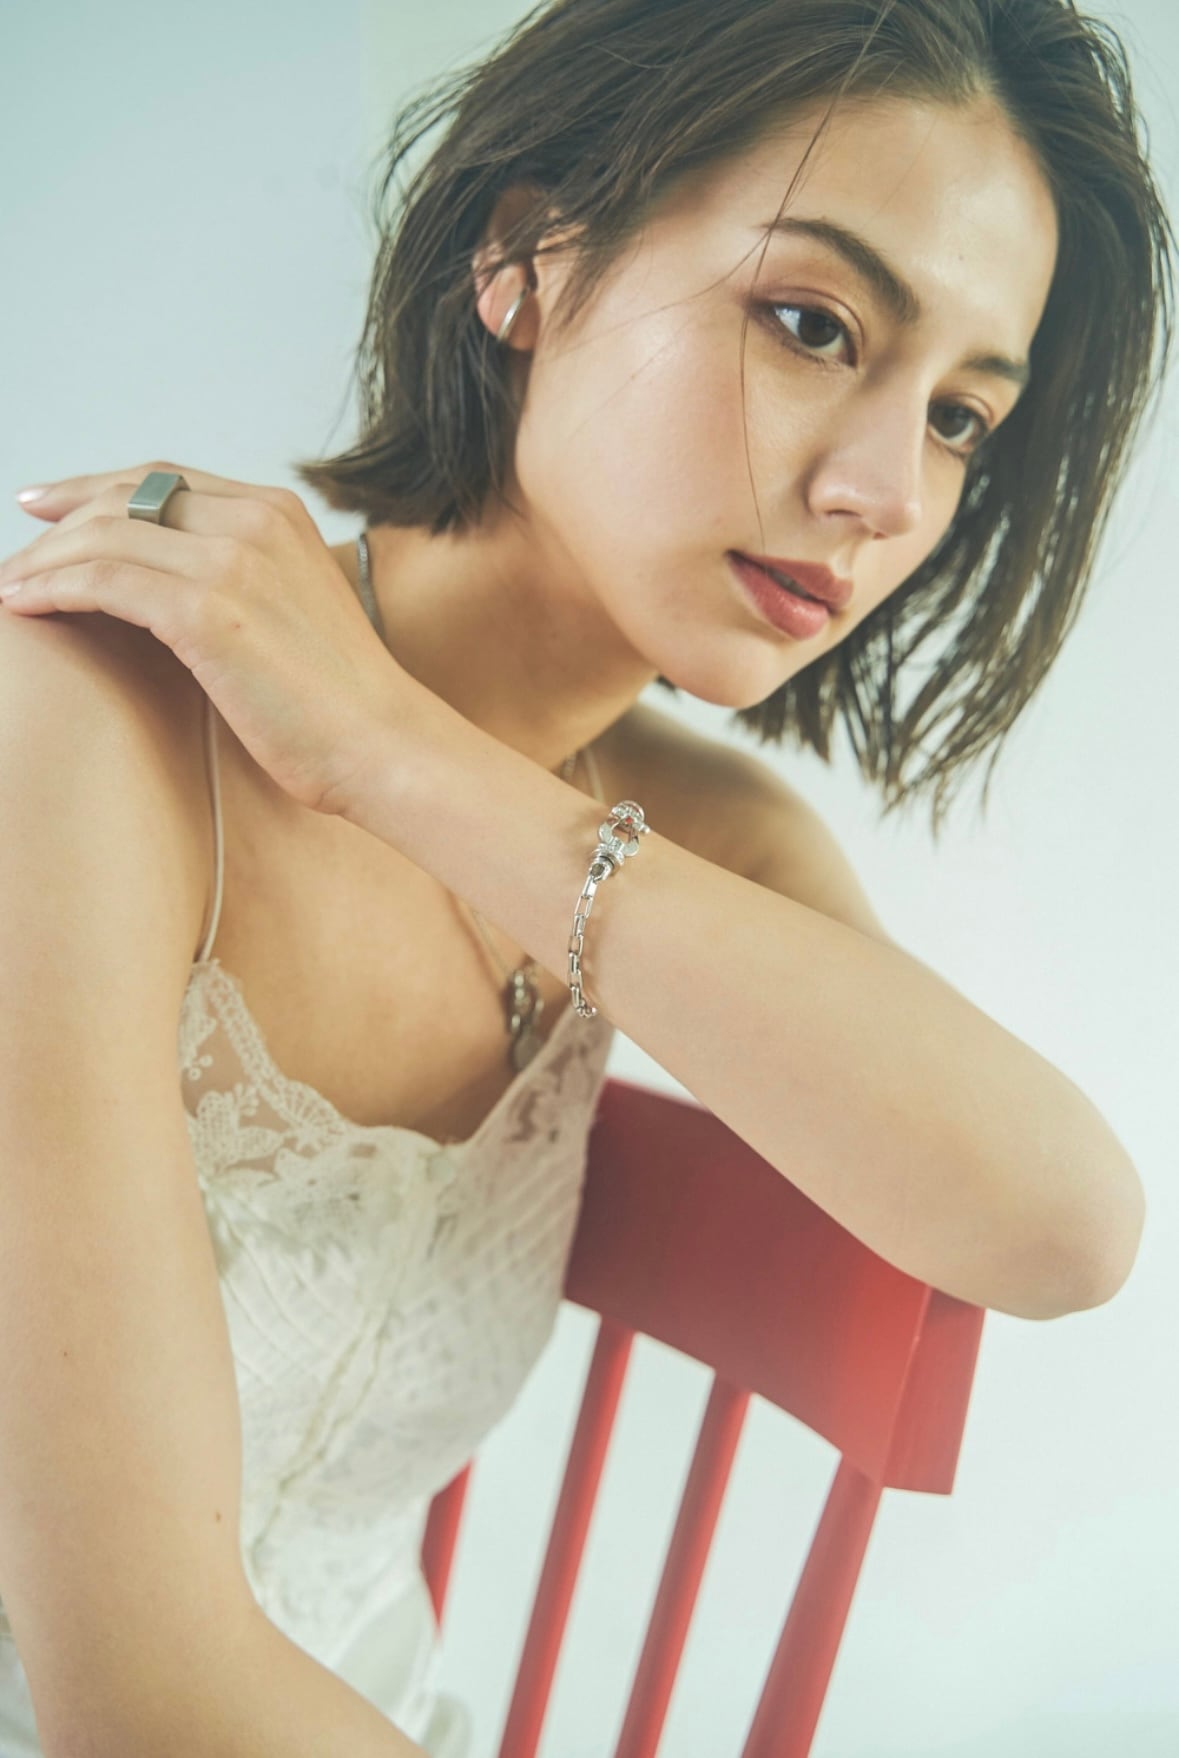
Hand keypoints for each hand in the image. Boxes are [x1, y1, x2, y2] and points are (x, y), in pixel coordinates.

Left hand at [0, 462, 416, 815]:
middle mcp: (254, 520)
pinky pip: (102, 581)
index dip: (96, 487)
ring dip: (42, 560)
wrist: (382, 743)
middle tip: (16, 555)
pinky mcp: (207, 610)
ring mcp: (231, 561)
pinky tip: (26, 605)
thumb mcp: (296, 610)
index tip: (49, 506)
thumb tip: (170, 590)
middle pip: (126, 498)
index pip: (164, 480)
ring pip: (103, 535)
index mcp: (278, 513)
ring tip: (11, 588)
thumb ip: (245, 579)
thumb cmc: (342, 702)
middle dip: (58, 522)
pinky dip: (51, 588)